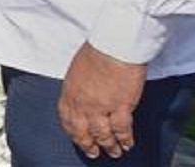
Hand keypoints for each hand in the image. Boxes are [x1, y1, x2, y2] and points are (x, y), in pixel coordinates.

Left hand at [58, 43, 146, 159]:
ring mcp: (101, 107)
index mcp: (70, 91)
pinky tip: (127, 143)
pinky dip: (125, 138)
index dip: (72, 132)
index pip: (67, 119)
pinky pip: (121, 130)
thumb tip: (83, 92)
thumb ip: (78, 84)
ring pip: (102, 134)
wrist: (115, 43)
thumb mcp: (78, 67)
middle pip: (82, 131)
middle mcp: (83, 103)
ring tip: (113, 151)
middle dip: (88, 144)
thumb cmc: (99, 48)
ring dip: (108, 145)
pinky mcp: (120, 107)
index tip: (77, 137)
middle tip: (92, 151)